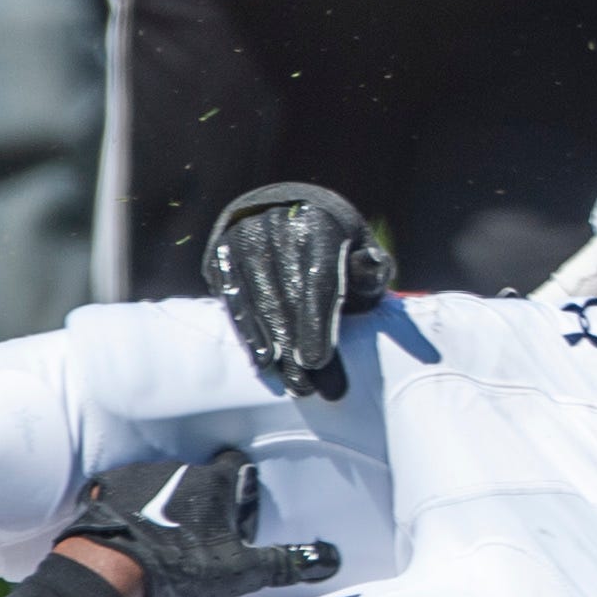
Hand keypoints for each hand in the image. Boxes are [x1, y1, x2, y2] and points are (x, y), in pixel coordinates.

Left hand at [60, 450, 338, 596]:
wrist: (111, 571)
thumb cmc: (178, 568)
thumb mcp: (240, 572)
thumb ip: (284, 563)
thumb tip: (328, 558)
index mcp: (214, 483)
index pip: (236, 464)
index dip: (240, 484)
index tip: (238, 506)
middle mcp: (178, 469)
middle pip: (197, 476)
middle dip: (200, 499)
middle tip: (199, 533)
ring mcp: (138, 475)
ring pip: (159, 481)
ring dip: (162, 502)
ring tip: (160, 537)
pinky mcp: (105, 489)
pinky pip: (118, 491)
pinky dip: (124, 508)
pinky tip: (127, 533)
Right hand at [205, 183, 393, 399]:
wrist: (285, 208)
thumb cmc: (333, 242)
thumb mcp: (359, 248)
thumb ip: (370, 268)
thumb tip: (373, 268)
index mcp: (317, 222)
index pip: (316, 279)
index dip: (316, 323)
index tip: (317, 361)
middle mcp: (276, 225)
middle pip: (286, 295)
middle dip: (296, 345)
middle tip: (308, 388)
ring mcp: (244, 236)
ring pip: (257, 300)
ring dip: (272, 345)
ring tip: (290, 383)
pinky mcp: (223, 253)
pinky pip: (233, 298)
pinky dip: (247, 332)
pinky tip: (261, 361)